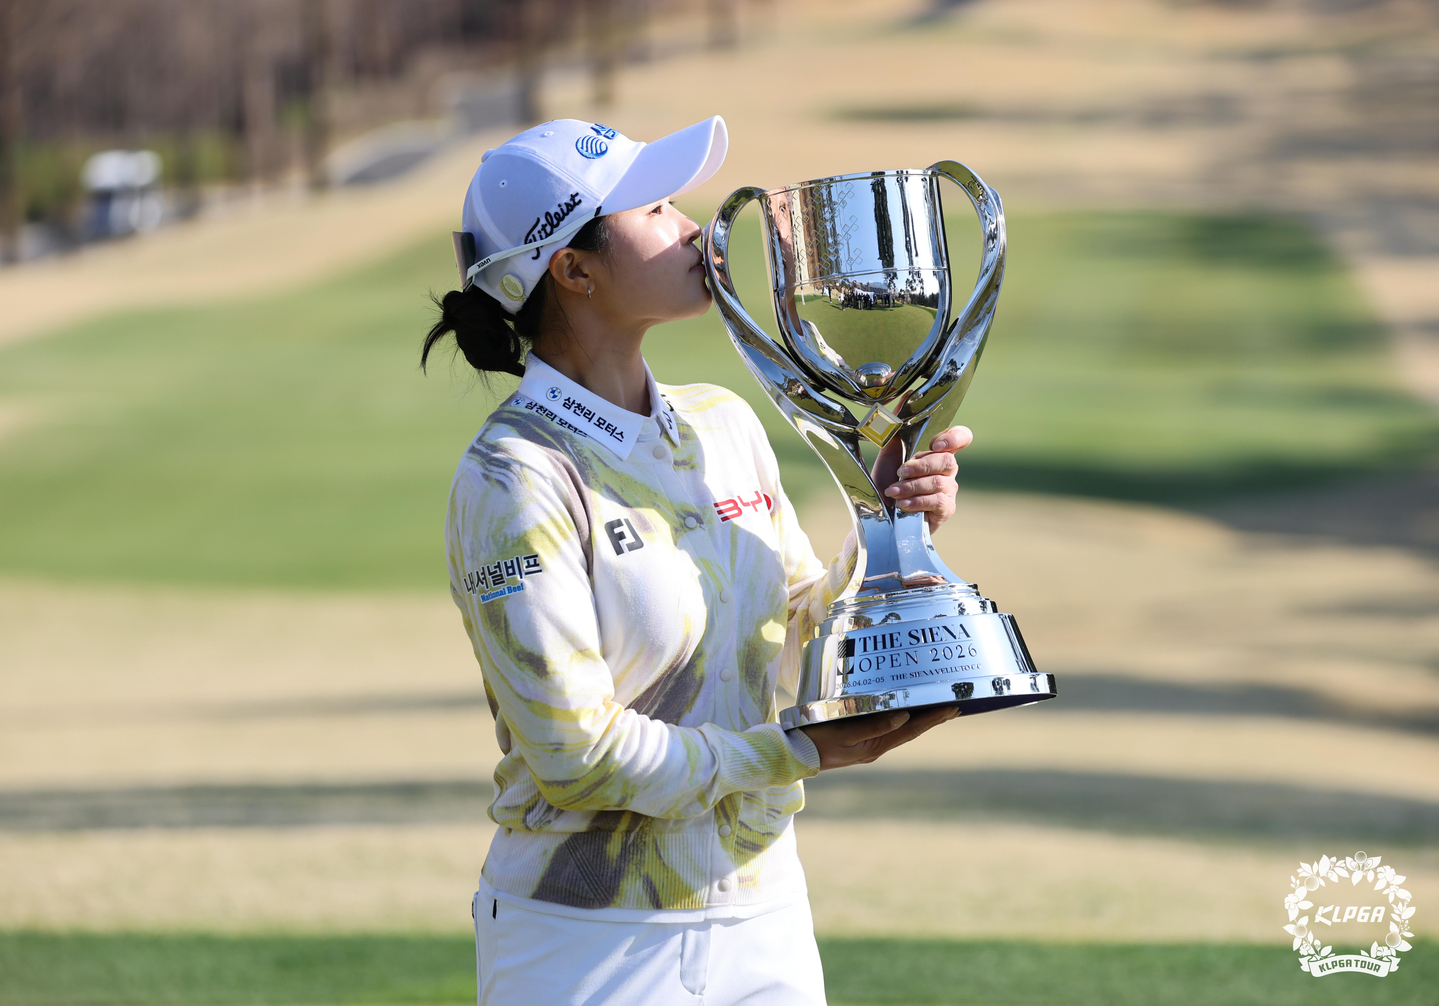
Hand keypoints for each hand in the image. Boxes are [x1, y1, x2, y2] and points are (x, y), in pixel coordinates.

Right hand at [800, 706, 958, 769]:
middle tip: (954, 705)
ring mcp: (867, 745)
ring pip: (900, 729)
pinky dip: (901, 719)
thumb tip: (905, 716)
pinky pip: (886, 728)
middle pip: (910, 730)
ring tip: (935, 707)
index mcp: (875, 746)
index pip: (910, 729)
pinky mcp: (857, 740)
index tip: (953, 707)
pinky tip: (904, 711)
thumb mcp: (845, 733)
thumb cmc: (817, 742)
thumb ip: (874, 725)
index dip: (933, 718)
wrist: (793, 755)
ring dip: (919, 718)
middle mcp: (875, 747)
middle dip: (932, 718)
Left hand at [870, 425, 972, 532]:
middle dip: (921, 466)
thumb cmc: (888, 481)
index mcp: (937, 452)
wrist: (880, 513)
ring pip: (939, 482)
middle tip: (900, 471)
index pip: (961, 437)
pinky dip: (917, 501)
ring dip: (912, 486)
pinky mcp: (946, 509)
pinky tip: (902, 505)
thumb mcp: (888, 452)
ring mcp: (949, 489)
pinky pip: (937, 501)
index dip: (954, 437)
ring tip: (893, 491)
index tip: (934, 444)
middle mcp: (947, 470)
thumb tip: (905, 396)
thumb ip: (897, 427)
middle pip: (948, 460)